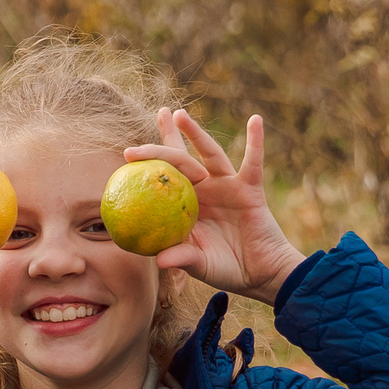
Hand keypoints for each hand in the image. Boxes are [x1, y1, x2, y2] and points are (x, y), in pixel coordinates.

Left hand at [121, 109, 305, 303]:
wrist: (260, 273)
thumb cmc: (226, 270)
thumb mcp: (201, 265)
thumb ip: (182, 258)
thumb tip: (159, 259)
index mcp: (185, 206)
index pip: (163, 178)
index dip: (148, 164)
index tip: (127, 153)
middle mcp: (204, 190)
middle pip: (181, 158)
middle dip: (167, 137)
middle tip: (156, 116)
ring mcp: (227, 186)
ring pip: (209, 154)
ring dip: (196, 133)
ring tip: (179, 114)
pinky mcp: (250, 188)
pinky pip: (253, 162)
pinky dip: (255, 142)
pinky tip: (254, 120)